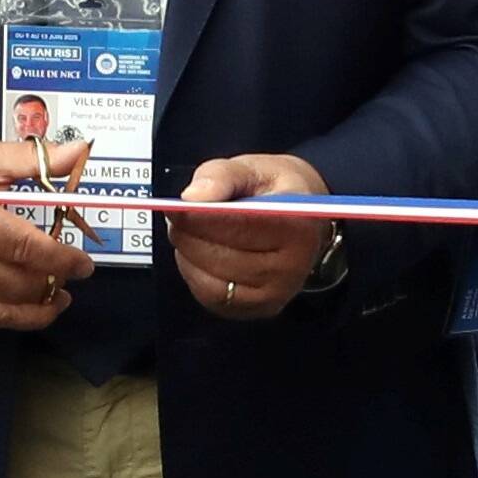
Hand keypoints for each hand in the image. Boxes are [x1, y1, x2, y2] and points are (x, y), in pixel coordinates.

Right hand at [0, 137, 91, 331]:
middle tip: (73, 272)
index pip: (25, 246)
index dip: (61, 259)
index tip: (83, 262)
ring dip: (38, 304)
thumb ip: (33, 159)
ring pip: (2, 306)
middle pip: (17, 281)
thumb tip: (78, 153)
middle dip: (54, 280)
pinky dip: (12, 317)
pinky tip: (31, 308)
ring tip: (58, 293)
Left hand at [170, 153, 332, 320]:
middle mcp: (294, 266)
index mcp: (297, 225)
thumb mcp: (252, 169)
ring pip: (213, 282)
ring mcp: (278, 293)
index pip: (239, 226)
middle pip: (222, 256)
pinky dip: (195, 275)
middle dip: (189, 235)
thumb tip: (192, 197)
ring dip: (189, 256)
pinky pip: (213, 298)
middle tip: (176, 216)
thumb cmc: (273, 191)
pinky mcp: (260, 309)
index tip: (176, 208)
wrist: (301, 218)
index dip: (200, 218)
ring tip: (186, 233)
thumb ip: (222, 175)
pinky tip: (197, 254)